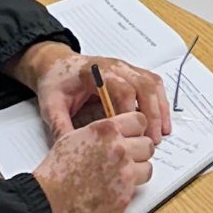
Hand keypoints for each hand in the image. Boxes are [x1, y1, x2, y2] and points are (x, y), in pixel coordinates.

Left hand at [33, 50, 173, 143]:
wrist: (57, 64)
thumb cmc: (56, 82)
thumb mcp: (50, 104)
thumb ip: (60, 126)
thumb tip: (69, 149)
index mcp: (95, 72)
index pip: (121, 87)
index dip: (129, 112)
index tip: (130, 135)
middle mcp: (115, 66)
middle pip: (142, 85)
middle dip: (151, 114)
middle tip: (151, 139)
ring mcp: (125, 68)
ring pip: (151, 84)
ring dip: (159, 109)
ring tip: (161, 133)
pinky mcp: (131, 73)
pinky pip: (152, 83)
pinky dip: (160, 102)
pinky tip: (162, 120)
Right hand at [34, 118, 155, 212]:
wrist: (48, 201)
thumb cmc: (55, 171)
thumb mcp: (74, 137)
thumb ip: (100, 131)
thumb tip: (115, 130)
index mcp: (106, 130)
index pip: (140, 120)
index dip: (136, 129)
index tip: (132, 136)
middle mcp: (119, 148)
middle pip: (147, 144)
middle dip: (138, 151)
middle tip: (126, 158)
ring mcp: (124, 173)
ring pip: (147, 167)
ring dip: (137, 171)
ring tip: (120, 175)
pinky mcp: (124, 196)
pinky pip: (137, 188)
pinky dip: (127, 189)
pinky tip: (112, 189)